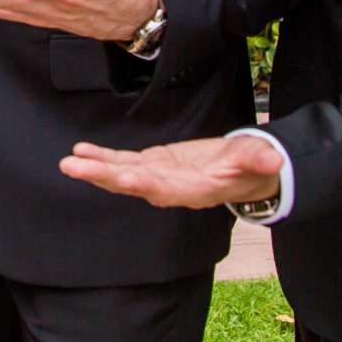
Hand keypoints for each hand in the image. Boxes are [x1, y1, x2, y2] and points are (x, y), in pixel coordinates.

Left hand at [57, 135, 285, 208]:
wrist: (246, 170)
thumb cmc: (254, 167)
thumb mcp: (260, 160)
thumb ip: (259, 160)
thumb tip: (272, 160)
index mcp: (195, 189)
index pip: (165, 189)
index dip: (142, 184)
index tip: (121, 178)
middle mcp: (171, 188)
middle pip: (134, 184)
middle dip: (104, 176)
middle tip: (74, 168)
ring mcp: (159, 177)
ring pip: (123, 174)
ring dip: (95, 169)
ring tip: (68, 162)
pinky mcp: (154, 164)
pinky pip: (124, 163)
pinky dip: (103, 158)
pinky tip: (81, 152)